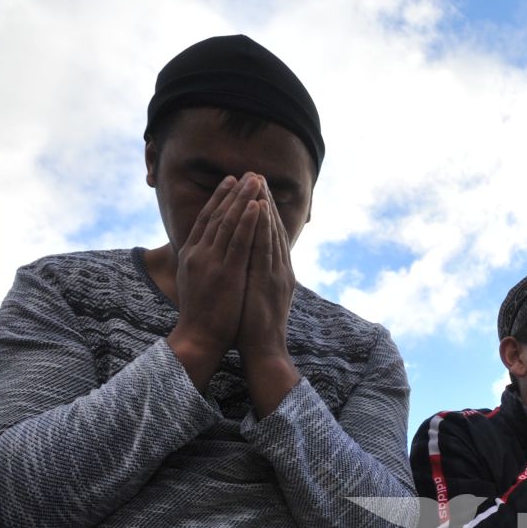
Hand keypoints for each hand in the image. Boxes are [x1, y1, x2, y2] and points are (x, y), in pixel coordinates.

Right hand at [168, 175, 259, 385]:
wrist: (198, 338)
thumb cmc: (202, 315)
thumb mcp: (197, 282)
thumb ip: (203, 262)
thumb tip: (209, 250)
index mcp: (191, 255)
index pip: (206, 219)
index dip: (219, 198)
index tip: (231, 181)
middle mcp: (198, 253)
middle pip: (217, 215)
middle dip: (234, 192)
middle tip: (248, 173)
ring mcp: (211, 263)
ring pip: (229, 224)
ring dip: (244, 200)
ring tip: (256, 180)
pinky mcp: (226, 274)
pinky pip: (239, 242)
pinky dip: (248, 222)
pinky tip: (257, 206)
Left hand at [237, 175, 299, 415]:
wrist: (264, 352)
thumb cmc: (255, 329)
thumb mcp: (256, 298)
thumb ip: (255, 279)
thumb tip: (245, 267)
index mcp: (277, 273)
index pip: (270, 236)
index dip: (264, 211)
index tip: (255, 190)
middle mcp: (280, 270)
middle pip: (272, 229)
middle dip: (263, 201)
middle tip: (257, 175)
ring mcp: (277, 274)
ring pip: (270, 233)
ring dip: (264, 206)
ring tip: (257, 183)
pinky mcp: (270, 282)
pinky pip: (265, 248)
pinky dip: (263, 227)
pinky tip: (258, 209)